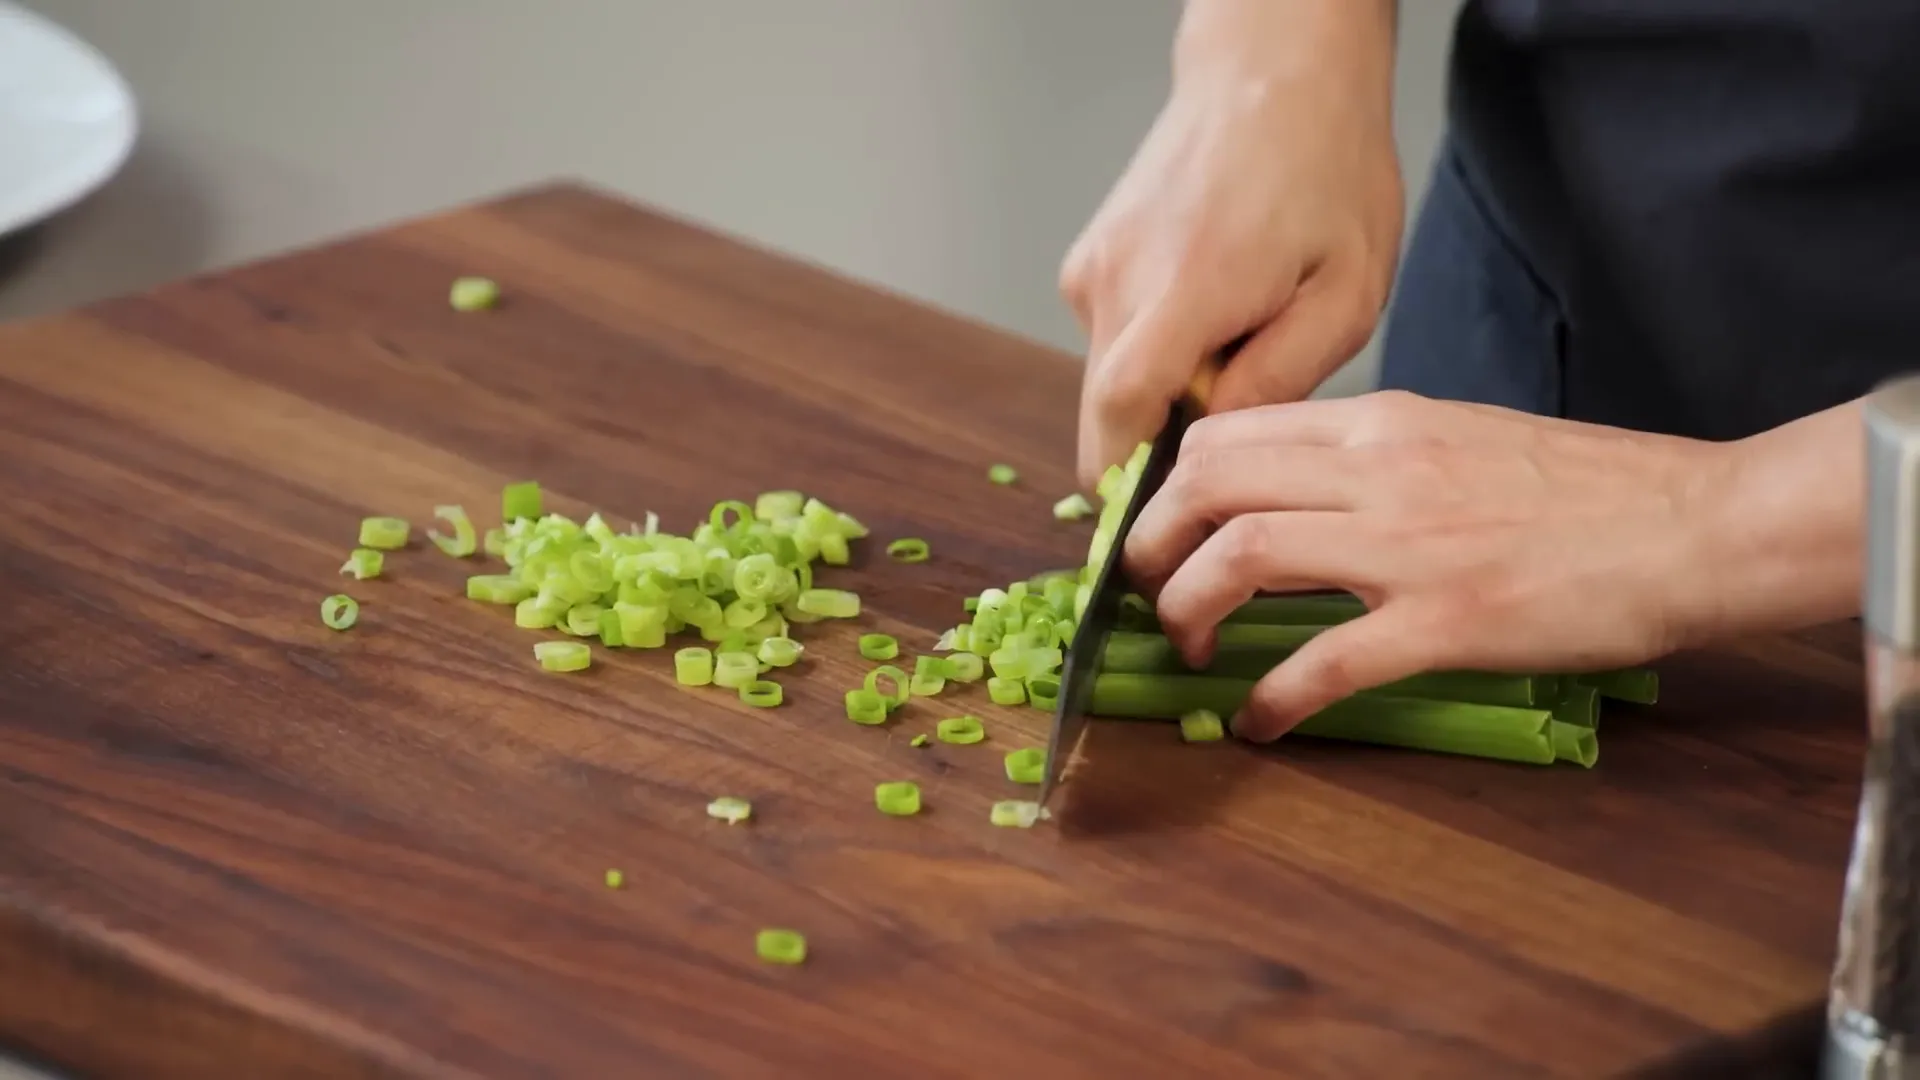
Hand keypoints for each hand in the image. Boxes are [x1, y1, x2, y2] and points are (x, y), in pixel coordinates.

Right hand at [1060, 0, 1403, 488]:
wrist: (1271, 75)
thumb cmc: (1326, 174)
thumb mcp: (1346, 294)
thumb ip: (1279, 382)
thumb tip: (1220, 448)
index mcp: (1186, 289)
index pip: (1120, 418)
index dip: (1130, 489)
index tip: (1160, 530)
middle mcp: (1118, 281)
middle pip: (1107, 415)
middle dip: (1158, 449)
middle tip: (1228, 454)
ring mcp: (1093, 270)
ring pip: (1109, 381)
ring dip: (1162, 394)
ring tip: (1236, 349)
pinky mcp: (1088, 262)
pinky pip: (1112, 342)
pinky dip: (1155, 353)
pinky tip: (1212, 313)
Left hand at [1121, 391, 1742, 740]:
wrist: (1695, 525)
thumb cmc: (1589, 490)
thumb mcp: (1462, 439)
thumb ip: (1375, 459)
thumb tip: (1300, 494)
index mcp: (1383, 424)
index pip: (1227, 432)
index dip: (1165, 485)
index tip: (1155, 530)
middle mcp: (1380, 470)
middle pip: (1208, 483)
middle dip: (1150, 543)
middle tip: (1146, 591)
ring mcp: (1409, 545)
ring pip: (1241, 555)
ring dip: (1187, 608)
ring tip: (1186, 649)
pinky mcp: (1447, 621)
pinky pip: (1323, 660)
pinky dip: (1271, 696)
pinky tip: (1260, 722)